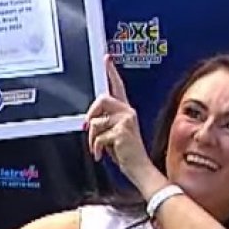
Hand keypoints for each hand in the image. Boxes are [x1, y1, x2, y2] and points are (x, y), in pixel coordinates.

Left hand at [84, 57, 161, 193]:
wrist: (140, 169)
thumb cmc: (128, 154)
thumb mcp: (114, 135)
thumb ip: (105, 123)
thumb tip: (88, 121)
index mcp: (126, 112)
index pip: (118, 87)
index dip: (112, 72)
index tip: (107, 58)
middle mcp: (128, 112)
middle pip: (102, 99)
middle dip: (91, 114)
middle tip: (87, 128)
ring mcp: (126, 121)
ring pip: (96, 122)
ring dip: (92, 139)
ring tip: (99, 148)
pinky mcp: (122, 132)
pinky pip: (98, 136)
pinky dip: (96, 148)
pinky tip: (101, 155)